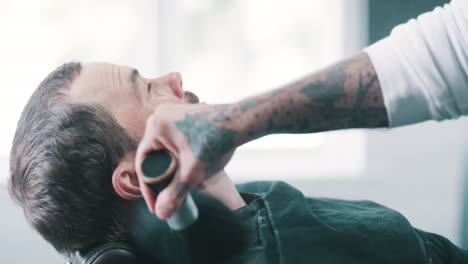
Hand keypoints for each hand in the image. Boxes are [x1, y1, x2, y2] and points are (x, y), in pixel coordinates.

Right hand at [135, 103, 237, 218]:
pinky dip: (179, 156)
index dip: (148, 188)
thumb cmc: (217, 142)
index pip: (143, 163)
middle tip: (169, 198)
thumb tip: (161, 214)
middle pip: (153, 156)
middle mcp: (159, 115)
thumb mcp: (194, 171)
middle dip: (162, 179)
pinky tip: (187, 170)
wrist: (241, 121)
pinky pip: (173, 141)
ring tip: (181, 187)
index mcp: (155, 126)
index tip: (155, 206)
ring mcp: (171, 113)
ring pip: (164, 149)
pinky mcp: (182, 115)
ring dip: (171, 168)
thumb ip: (176, 192)